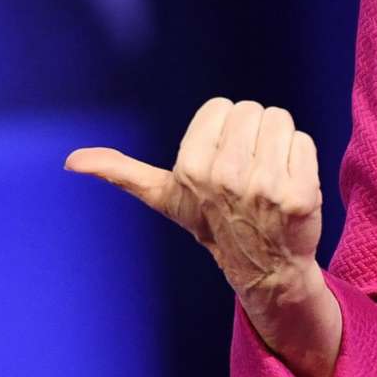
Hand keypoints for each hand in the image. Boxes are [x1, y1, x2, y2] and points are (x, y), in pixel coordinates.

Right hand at [63, 97, 322, 298]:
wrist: (265, 269)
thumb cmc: (214, 223)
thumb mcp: (166, 198)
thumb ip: (123, 172)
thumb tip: (73, 161)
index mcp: (190, 167)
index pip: (221, 106)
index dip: (225, 130)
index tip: (223, 162)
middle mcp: (224, 176)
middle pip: (253, 110)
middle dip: (254, 135)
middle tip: (250, 172)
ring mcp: (263, 187)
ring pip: (279, 121)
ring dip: (279, 145)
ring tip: (269, 178)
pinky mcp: (298, 194)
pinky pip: (304, 142)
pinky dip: (302, 160)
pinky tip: (290, 188)